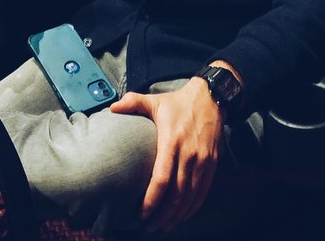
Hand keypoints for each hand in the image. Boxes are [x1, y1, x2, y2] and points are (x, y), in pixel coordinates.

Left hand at [110, 78, 223, 231]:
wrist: (211, 98)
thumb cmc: (178, 102)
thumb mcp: (155, 100)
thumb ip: (133, 102)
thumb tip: (112, 108)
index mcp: (172, 140)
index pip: (161, 178)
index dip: (151, 200)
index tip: (141, 213)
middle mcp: (189, 153)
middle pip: (176, 194)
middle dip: (162, 214)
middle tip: (149, 226)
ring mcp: (202, 160)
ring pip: (190, 196)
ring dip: (176, 215)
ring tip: (163, 225)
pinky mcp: (212, 163)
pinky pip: (203, 191)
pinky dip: (192, 207)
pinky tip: (182, 216)